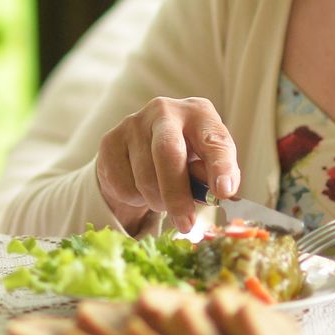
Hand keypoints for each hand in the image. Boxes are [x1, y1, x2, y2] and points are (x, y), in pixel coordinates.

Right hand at [95, 96, 239, 234]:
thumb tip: (219, 192)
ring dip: (157, 201)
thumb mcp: (207, 162)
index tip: (224, 192)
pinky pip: (123, 185)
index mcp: (199, 113)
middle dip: (177, 194)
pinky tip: (140, 186)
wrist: (143, 146)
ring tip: (163, 197)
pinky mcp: (110, 140)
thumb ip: (214, 176)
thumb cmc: (186, 156)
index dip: (220, 167)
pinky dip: (135, 198)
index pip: (214, 140)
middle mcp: (165, 111)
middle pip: (168, 153)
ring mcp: (133, 123)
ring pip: (145, 177)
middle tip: (185, 224)